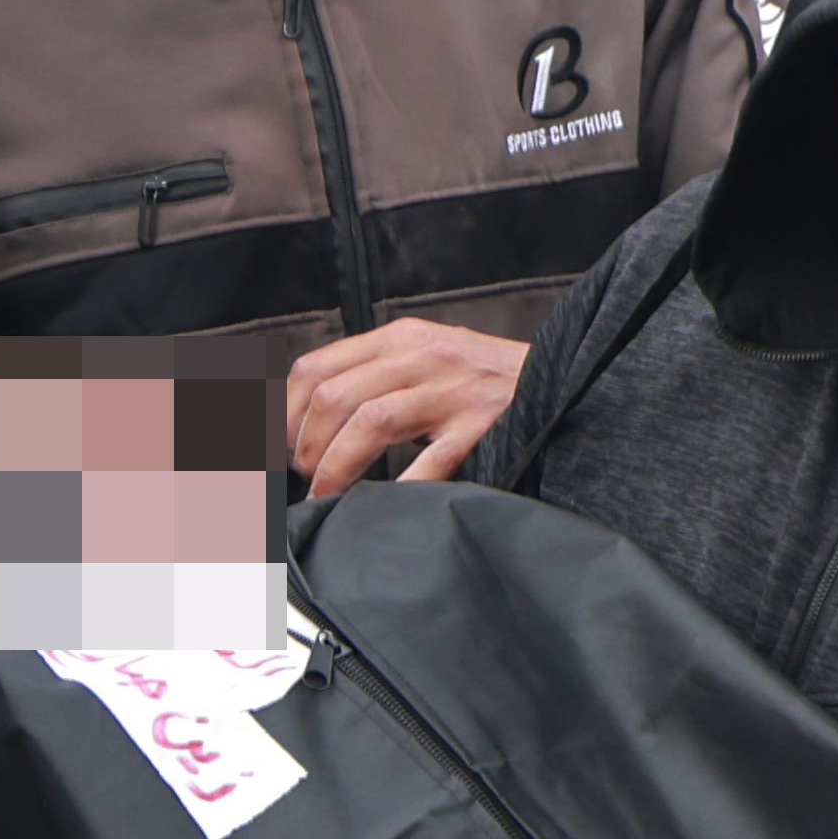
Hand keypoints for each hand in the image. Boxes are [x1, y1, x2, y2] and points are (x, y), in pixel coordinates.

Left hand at [281, 318, 527, 497]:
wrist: (559, 377)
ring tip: (329, 492)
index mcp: (398, 339)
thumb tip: (307, 422)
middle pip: (334, 398)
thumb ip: (371, 378)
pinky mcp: (482, 421)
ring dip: (337, 466)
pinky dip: (401, 484)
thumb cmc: (481, 379)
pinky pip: (431, 457)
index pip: (314, 368)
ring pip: (370, 422)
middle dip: (307, 447)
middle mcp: (422, 355)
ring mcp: (453, 388)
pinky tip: (386, 500)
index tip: (279, 446)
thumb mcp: (422, 360)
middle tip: (307, 476)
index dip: (284, 414)